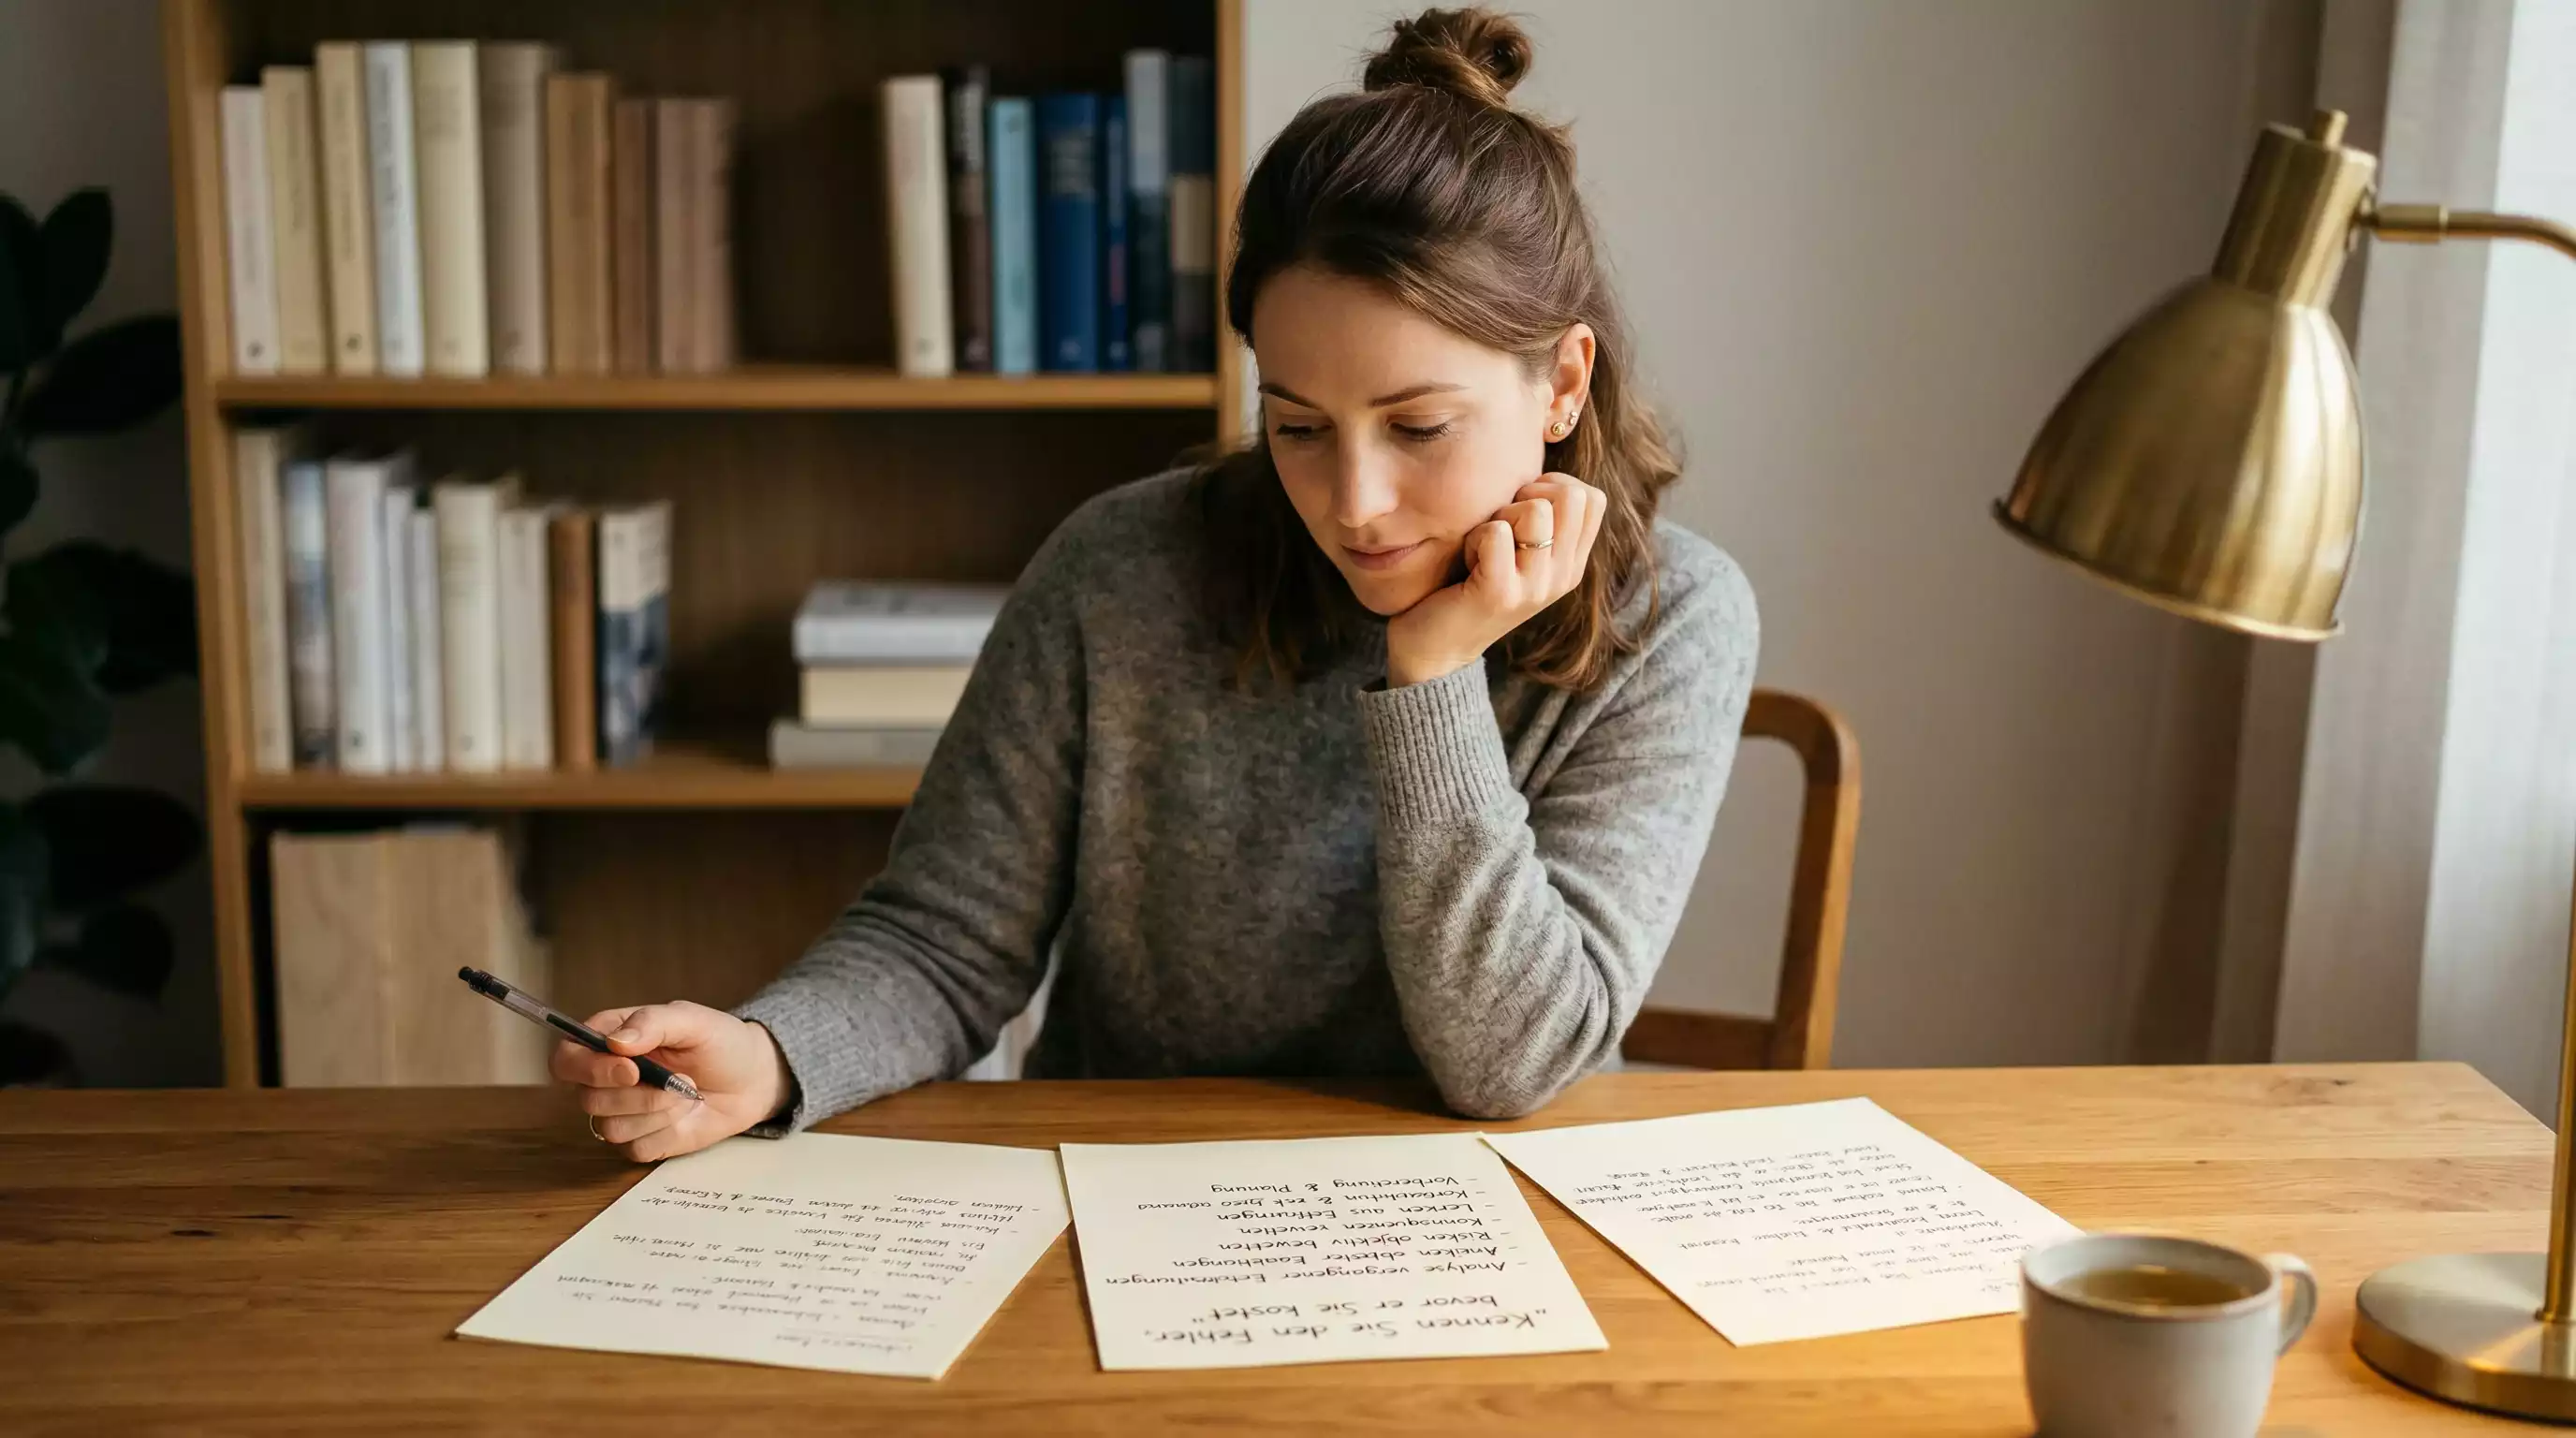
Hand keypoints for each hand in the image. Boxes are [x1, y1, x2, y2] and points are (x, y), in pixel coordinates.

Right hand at [552, 1000, 794, 1161]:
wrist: (753, 1080)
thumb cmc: (720, 1043)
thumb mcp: (692, 1020)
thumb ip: (653, 1022)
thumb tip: (616, 1042)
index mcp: (608, 1041)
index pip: (566, 1059)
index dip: (589, 1069)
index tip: (631, 1070)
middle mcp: (606, 1078)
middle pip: (587, 1099)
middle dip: (637, 1095)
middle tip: (680, 1080)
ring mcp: (622, 1113)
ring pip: (610, 1129)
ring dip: (656, 1113)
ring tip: (687, 1094)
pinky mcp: (641, 1141)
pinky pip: (635, 1149)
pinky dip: (665, 1134)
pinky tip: (685, 1116)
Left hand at [1386, 472, 1607, 686]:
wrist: (1436, 650)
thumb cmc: (1469, 585)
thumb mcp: (1517, 552)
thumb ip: (1539, 519)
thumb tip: (1540, 472)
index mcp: (1571, 564)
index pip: (1592, 498)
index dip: (1553, 486)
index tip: (1521, 510)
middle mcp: (1562, 577)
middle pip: (1571, 496)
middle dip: (1528, 496)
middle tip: (1500, 526)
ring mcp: (1534, 588)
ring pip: (1535, 511)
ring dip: (1497, 518)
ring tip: (1480, 548)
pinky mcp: (1500, 594)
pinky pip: (1496, 532)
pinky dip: (1474, 537)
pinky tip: (1466, 562)